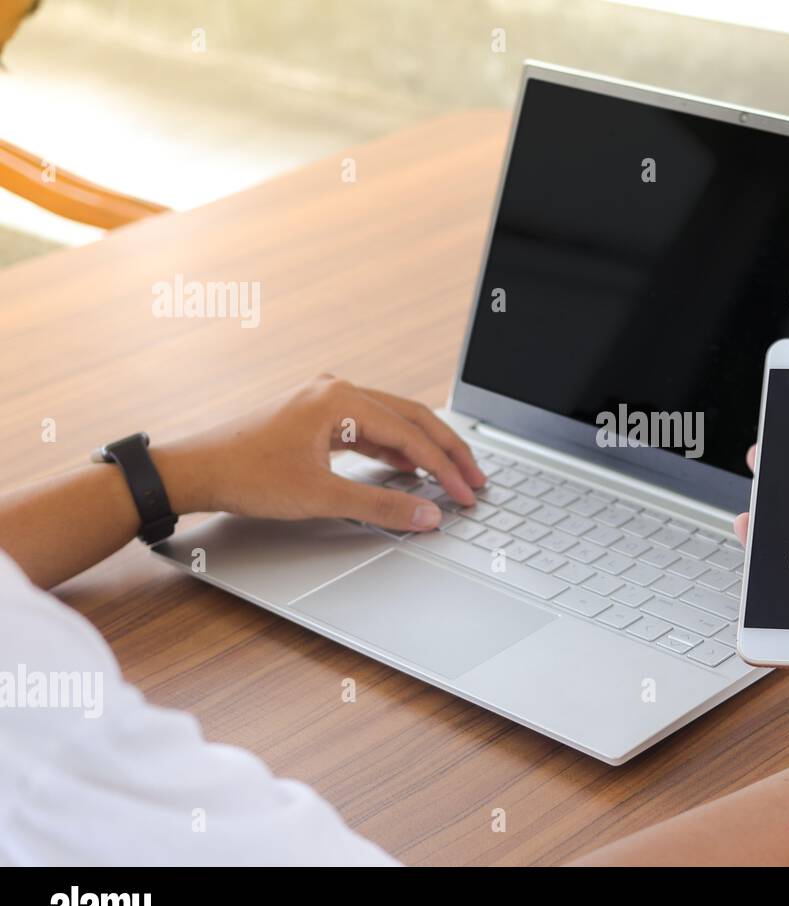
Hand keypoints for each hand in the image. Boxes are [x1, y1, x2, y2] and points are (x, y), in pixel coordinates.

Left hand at [153, 375, 485, 530]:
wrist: (194, 471)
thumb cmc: (247, 476)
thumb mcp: (322, 497)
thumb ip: (382, 505)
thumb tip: (428, 515)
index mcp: (342, 399)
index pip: (412, 434)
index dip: (446, 468)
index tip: (466, 495)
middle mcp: (337, 390)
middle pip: (412, 418)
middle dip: (448, 451)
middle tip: (476, 479)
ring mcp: (326, 401)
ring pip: (393, 421)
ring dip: (423, 449)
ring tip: (451, 475)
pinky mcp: (317, 417)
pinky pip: (370, 428)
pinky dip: (395, 448)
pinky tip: (409, 466)